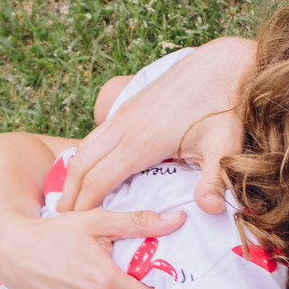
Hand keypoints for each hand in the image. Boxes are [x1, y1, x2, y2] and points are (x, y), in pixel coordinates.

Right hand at [59, 37, 253, 216]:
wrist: (223, 63)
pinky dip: (88, 153)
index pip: (99, 179)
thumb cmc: (226, 105)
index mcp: (142, 141)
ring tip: (70, 195)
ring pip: (87, 144)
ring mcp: (125, 112)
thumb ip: (215, 179)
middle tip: (62, 216)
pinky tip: (92, 165)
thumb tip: (210, 209)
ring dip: (75, 171)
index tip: (74, 225)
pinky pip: (99, 132)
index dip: (84, 205)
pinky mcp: (131, 103)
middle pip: (83, 163)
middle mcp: (125, 125)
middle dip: (70, 191)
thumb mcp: (224, 145)